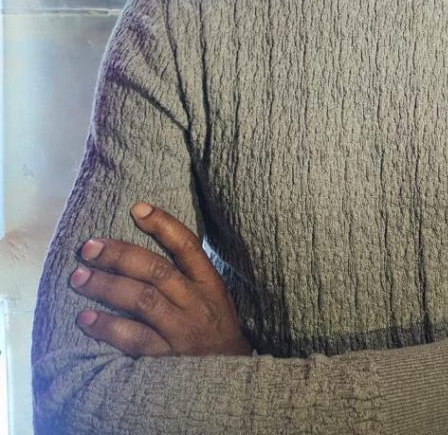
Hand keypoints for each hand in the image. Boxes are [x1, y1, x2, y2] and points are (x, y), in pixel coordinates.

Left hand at [70, 202, 251, 357]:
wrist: (233, 375)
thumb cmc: (215, 326)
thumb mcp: (213, 292)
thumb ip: (187, 269)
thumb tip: (149, 237)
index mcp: (209, 282)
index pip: (187, 245)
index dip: (163, 224)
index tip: (137, 208)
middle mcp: (196, 302)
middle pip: (156, 271)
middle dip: (120, 255)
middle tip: (89, 247)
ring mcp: (182, 330)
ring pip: (142, 300)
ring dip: (107, 286)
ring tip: (79, 276)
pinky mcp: (167, 358)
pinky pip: (134, 339)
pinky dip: (108, 327)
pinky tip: (86, 318)